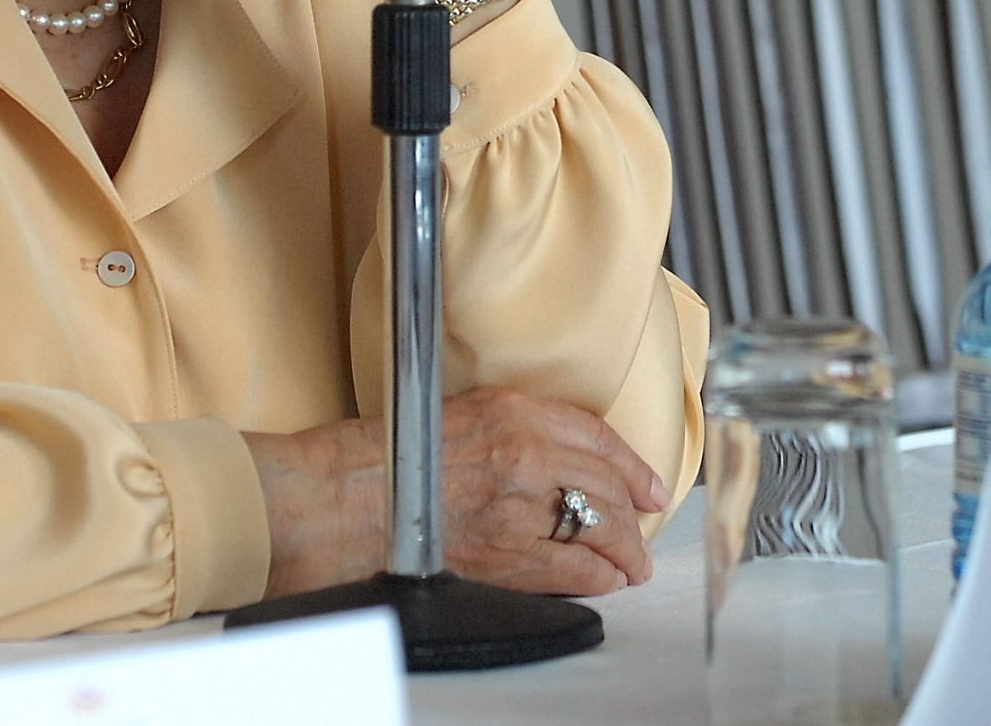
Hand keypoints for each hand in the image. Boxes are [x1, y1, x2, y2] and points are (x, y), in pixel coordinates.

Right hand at [244, 387, 670, 599]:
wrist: (343, 496)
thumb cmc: (384, 454)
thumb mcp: (461, 412)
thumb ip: (515, 426)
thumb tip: (561, 455)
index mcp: (514, 409)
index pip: (596, 436)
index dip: (630, 464)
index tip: (647, 482)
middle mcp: (526, 453)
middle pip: (605, 485)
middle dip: (634, 513)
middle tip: (646, 526)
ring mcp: (519, 506)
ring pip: (597, 528)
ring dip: (624, 551)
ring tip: (634, 565)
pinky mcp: (505, 553)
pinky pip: (571, 568)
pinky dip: (596, 577)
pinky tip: (605, 581)